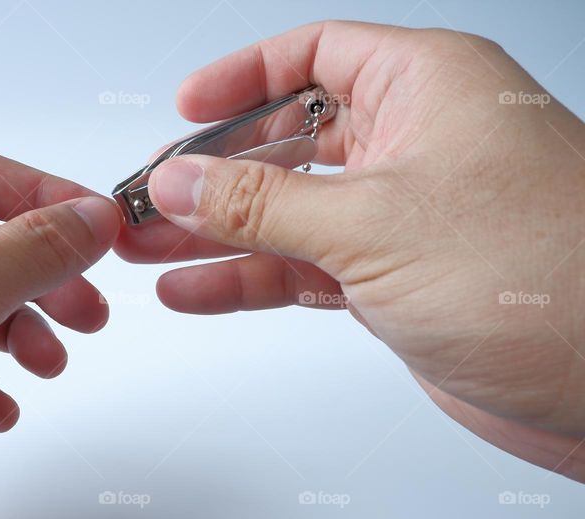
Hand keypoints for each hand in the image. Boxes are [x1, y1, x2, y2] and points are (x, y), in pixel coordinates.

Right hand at [115, 21, 584, 479]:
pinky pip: (302, 269)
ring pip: (287, 213)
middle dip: (212, 173)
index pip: (313, 57)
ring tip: (146, 247)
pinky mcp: (393, 281)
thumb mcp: (374, 224)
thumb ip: (262, 203)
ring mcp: (402, 217)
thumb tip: (180, 181)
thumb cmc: (546, 279)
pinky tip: (194, 289)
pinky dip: (248, 281)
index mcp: (426, 88)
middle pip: (287, 141)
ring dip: (216, 233)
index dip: (242, 79)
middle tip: (149, 197)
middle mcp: (413, 145)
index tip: (184, 110)